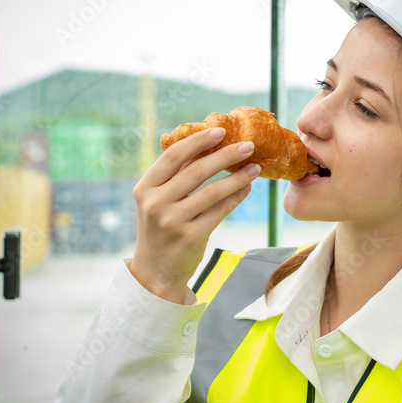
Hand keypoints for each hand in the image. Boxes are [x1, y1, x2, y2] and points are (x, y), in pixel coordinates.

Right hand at [129, 127, 259, 302]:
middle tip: (248, 146)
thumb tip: (205, 144)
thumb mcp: (157, 200)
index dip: (198, 141)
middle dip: (226, 155)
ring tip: (255, 168)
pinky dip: (236, 197)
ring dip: (237, 177)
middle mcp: (156, 203)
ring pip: (212, 191)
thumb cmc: (160, 228)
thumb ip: (175, 176)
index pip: (173, 156)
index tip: (220, 131)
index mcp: (145, 188)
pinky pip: (219, 211)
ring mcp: (173, 221)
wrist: (155, 271)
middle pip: (196, 170)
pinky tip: (247, 188)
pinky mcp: (191, 237)